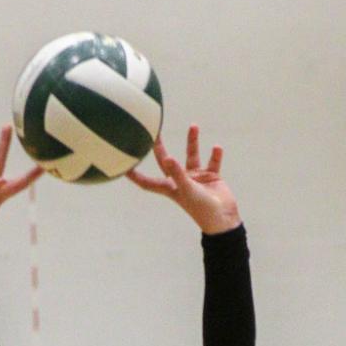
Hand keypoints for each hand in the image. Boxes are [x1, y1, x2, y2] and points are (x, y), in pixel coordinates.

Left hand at [125, 126, 241, 234]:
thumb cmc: (202, 210)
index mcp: (170, 187)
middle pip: (166, 160)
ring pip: (191, 155)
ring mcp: (195, 178)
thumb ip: (178, 174)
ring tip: (194, 125)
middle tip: (154, 129)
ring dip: (192, 141)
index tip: (122, 166)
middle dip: (159, 146)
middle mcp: (180, 180)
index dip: (135, 175)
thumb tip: (167, 158)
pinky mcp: (210, 176)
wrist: (223, 219)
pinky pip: (212, 162)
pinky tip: (216, 148)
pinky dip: (215, 155)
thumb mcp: (188, 190)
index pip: (147, 182)